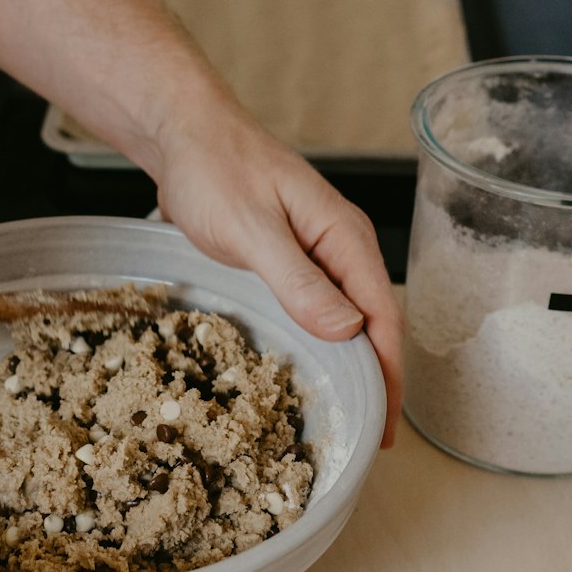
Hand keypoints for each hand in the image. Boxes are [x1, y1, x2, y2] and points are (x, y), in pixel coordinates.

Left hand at [155, 102, 403, 446]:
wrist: (183, 134)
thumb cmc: (215, 169)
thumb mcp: (252, 228)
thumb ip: (299, 280)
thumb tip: (348, 331)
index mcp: (343, 236)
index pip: (382, 316)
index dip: (388, 374)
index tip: (384, 425)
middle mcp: (339, 245)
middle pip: (373, 322)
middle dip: (376, 379)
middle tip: (366, 437)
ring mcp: (315, 252)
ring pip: (346, 317)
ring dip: (351, 363)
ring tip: (345, 414)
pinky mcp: (289, 257)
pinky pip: (318, 306)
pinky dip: (323, 341)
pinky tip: (313, 366)